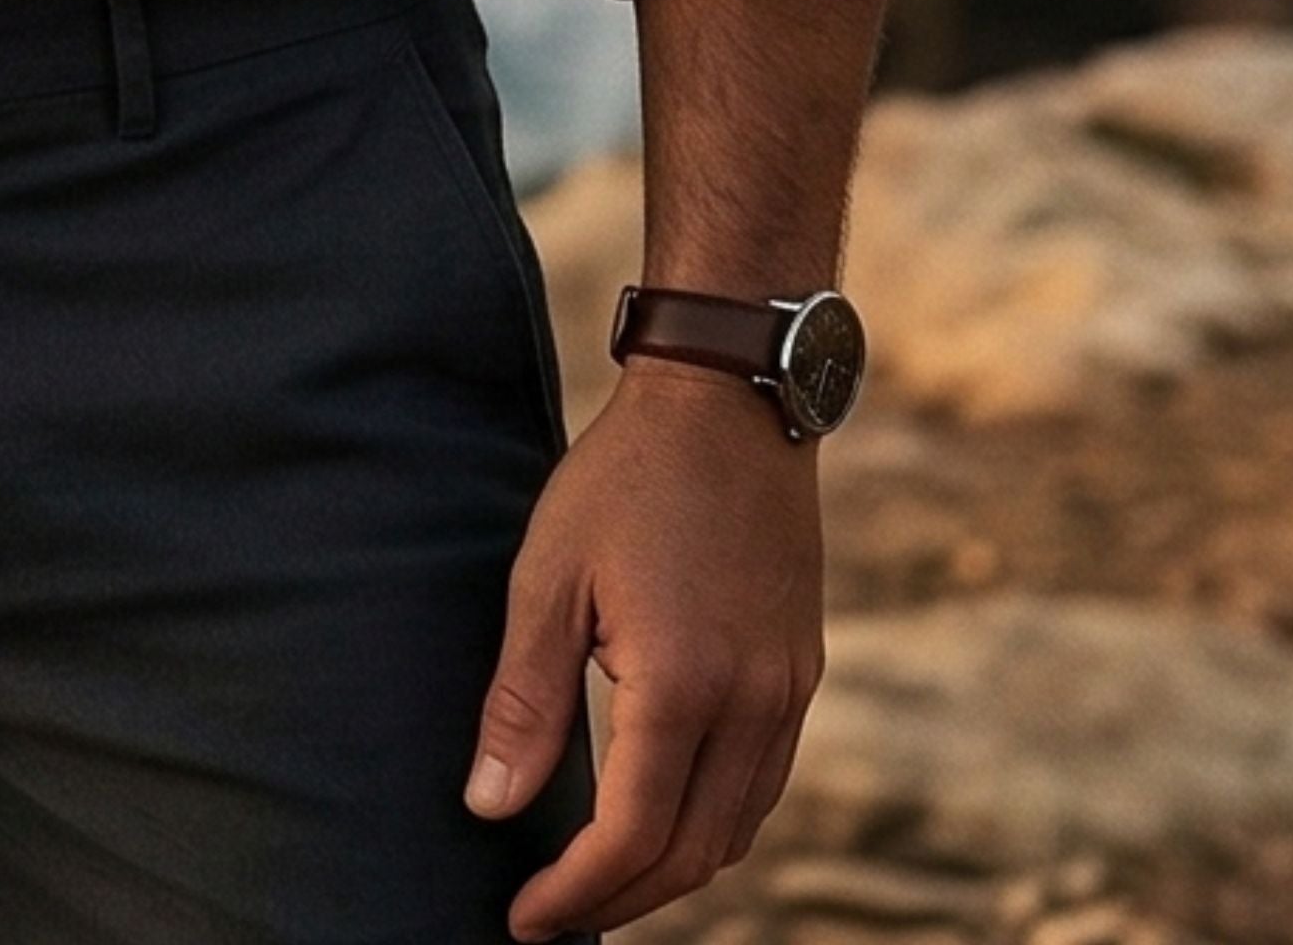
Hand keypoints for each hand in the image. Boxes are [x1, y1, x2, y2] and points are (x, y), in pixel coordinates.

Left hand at [470, 364, 824, 935]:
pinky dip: (713, 824)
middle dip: (620, 898)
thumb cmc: (625, 477)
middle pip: (691, 855)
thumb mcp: (549, 574)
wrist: (727, 400)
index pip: (630, 837)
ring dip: (670, 870)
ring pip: (736, 830)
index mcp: (684, 686)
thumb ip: (524, 700)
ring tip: (600, 879)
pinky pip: (764, 785)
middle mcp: (753, 704)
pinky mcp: (802, 670)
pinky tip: (664, 816)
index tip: (523, 918)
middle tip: (552, 913)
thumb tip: (489, 808)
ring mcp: (788, 690)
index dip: (574, 892)